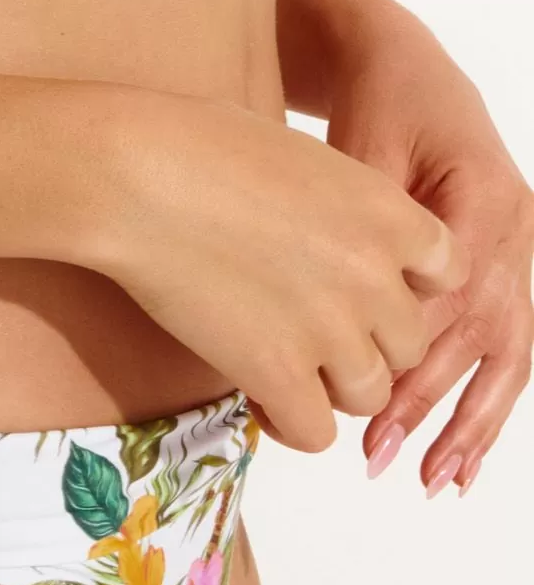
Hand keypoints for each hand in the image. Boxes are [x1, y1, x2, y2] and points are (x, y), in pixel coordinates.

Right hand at [86, 86, 468, 453]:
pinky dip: (292, 425)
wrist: (140, 178)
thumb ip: (340, 211)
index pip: (444, 277)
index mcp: (389, 214)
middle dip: (366, 347)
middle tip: (312, 340)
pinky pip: (316, 434)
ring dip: (331, 392)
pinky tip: (259, 399)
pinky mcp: (277, 373)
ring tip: (285, 374)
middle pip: (408, 346)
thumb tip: (324, 247)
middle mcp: (374, 277)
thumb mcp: (305, 162)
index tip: (358, 291)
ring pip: (370, 396)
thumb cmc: (199, 150)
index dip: (402, 291)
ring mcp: (330, 330)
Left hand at [326, 14, 533, 495]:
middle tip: (384, 459)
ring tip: (436, 482)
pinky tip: (462, 461)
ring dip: (473, 424)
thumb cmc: (377, 103)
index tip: (372, 412)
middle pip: (487, 336)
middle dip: (437, 406)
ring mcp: (520, 252)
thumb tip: (352, 306)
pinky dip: (487, 406)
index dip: (417, 361)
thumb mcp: (362, 148)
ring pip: (510, 352)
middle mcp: (517, 230)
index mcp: (486, 200)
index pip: (458, 300)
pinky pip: (509, 347)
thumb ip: (367, 225)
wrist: (403, 69)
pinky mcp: (504, 270)